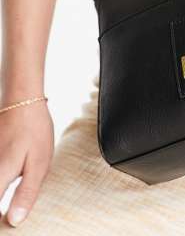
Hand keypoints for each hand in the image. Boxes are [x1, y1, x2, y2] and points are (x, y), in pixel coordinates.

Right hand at [0, 102, 53, 226]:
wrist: (22, 101)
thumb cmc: (34, 131)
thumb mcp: (39, 164)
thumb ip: (26, 194)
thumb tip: (14, 222)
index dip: (0, 225)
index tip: (9, 227)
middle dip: (0, 213)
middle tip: (13, 214)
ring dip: (1, 194)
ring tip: (10, 205)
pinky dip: (1, 184)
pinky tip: (7, 186)